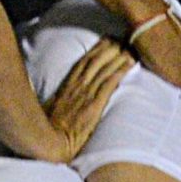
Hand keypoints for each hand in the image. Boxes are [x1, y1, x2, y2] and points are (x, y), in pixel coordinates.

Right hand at [44, 38, 133, 158]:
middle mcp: (77, 86)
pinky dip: (119, 72)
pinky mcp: (93, 106)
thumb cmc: (49, 129)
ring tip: (131, 48)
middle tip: (123, 39)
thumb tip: (67, 95)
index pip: (84, 62)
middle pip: (96, 61)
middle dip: (110, 48)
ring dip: (119, 56)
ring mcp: (85, 95)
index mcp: (67, 86)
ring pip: (104, 69)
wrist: (50, 142)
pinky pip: (108, 84)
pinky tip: (129, 64)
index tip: (108, 40)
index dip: (97, 49)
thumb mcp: (53, 108)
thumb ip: (63, 99)